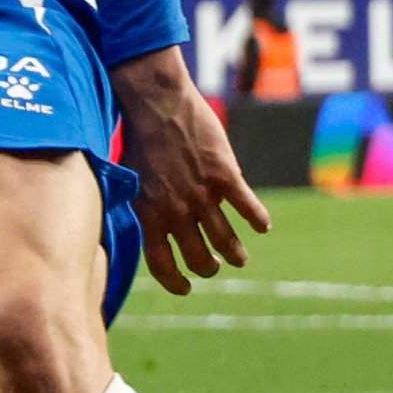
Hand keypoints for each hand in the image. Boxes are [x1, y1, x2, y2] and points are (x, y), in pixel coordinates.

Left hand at [112, 49, 269, 296]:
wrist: (157, 104)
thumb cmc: (140, 139)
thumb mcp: (130, 180)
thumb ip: (141, 206)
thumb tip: (142, 230)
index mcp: (147, 213)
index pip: (160, 263)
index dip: (174, 281)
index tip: (185, 289)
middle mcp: (175, 210)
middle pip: (198, 257)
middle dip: (208, 268)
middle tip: (215, 267)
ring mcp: (202, 194)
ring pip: (225, 240)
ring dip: (235, 253)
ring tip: (240, 258)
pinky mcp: (226, 176)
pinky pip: (248, 208)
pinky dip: (257, 221)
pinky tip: (262, 228)